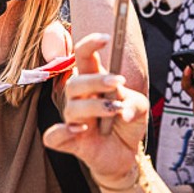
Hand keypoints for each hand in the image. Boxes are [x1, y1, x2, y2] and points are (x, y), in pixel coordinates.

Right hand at [42, 33, 148, 188]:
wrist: (125, 154)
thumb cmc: (127, 122)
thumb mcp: (140, 107)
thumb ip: (135, 103)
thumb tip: (124, 111)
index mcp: (93, 81)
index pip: (83, 56)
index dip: (90, 44)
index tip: (106, 38)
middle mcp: (79, 98)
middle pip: (75, 82)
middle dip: (96, 81)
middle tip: (118, 82)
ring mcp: (73, 120)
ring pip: (71, 108)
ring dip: (94, 107)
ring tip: (117, 111)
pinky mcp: (70, 142)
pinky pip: (53, 136)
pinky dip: (62, 132)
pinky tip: (81, 130)